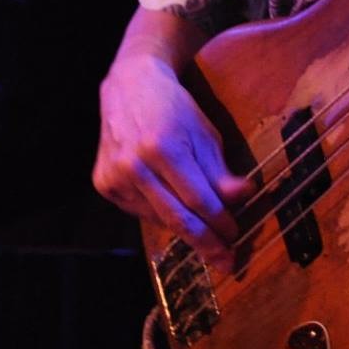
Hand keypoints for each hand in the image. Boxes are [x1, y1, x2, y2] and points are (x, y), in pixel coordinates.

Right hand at [93, 46, 250, 262]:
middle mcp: (134, 165)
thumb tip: (245, 197)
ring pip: (159, 218)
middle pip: (176, 217)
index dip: (219, 221)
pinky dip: (161, 215)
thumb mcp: (204, 132)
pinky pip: (141, 212)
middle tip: (227, 262)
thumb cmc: (174, 108)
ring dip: (185, 229)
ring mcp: (114, 177)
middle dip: (205, 243)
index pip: (197, 198)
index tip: (235, 236)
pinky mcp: (103, 184)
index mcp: (162, 147)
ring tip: (206, 233)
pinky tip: (173, 207)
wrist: (129, 86)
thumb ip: (220, 170)